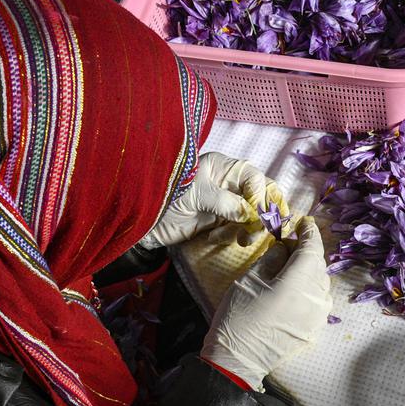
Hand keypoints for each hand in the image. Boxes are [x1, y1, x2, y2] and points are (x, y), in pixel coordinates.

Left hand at [139, 153, 287, 248]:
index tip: (258, 215)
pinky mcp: (221, 221)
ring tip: (232, 238)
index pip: (253, 177)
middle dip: (261, 214)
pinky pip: (240, 229)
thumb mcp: (196, 195)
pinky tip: (214, 238)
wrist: (144, 224)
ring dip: (247, 229)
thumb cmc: (165, 198)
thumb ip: (225, 202)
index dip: (260, 195)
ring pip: (253, 215)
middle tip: (255, 232)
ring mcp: (226, 203)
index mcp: (223, 167)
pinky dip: (233, 236)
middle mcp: (229, 183)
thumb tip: (251, 214)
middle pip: (260, 195)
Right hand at [201, 217, 330, 390]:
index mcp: (300, 282)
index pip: (313, 248)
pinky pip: (317, 299)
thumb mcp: (250, 278)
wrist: (238, 359)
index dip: (309, 232)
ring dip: (307, 271)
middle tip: (285, 247)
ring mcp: (318, 315)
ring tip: (286, 270)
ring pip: (319, 282)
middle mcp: (316, 297)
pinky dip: (308, 289)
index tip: (304, 222)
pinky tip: (291, 289)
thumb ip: (273, 257)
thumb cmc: (238, 315)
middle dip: (304, 251)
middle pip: (317, 264)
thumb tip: (285, 247)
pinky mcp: (315, 328)